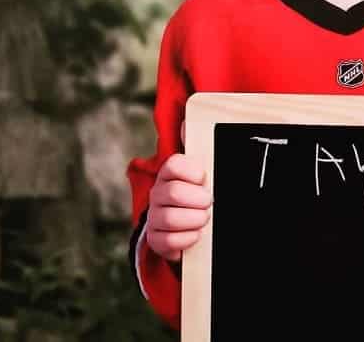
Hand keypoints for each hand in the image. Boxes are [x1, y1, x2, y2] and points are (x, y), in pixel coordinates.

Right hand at [146, 120, 212, 261]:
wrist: (195, 223)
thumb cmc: (201, 191)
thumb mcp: (205, 168)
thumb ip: (198, 146)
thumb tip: (187, 122)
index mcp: (170, 171)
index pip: (173, 164)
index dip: (193, 172)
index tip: (204, 177)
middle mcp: (158, 191)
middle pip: (174, 193)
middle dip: (198, 200)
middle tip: (209, 201)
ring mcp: (155, 215)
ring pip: (170, 218)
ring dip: (195, 219)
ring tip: (204, 217)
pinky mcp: (156, 239)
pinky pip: (168, 241)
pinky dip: (188, 238)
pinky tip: (196, 233)